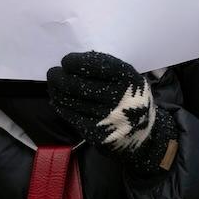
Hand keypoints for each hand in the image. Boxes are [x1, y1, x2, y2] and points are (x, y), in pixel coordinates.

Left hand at [48, 52, 177, 173]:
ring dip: (57, 91)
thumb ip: (110, 71)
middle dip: (60, 77)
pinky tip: (58, 100)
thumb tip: (76, 62)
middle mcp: (119, 99)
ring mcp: (107, 118)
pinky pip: (72, 117)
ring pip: (72, 101)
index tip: (66, 61)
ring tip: (53, 85)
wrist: (145, 137)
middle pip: (79, 84)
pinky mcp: (97, 134)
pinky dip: (61, 107)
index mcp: (130, 80)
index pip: (97, 66)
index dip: (77, 62)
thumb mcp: (132, 82)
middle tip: (53, 73)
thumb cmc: (133, 102)